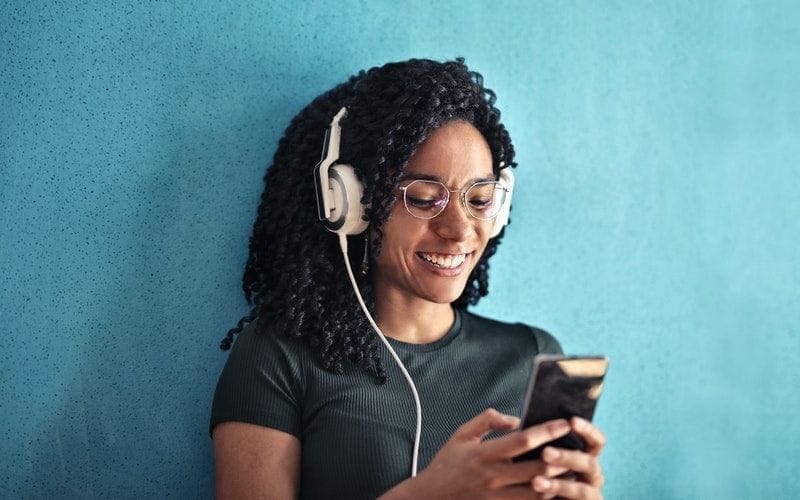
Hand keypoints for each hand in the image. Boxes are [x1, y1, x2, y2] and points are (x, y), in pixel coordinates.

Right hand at [380, 408, 581, 498]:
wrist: (430, 498)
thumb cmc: (447, 462)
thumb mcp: (461, 434)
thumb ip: (487, 421)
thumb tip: (515, 418)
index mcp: (484, 453)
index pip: (522, 440)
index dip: (546, 431)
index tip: (564, 422)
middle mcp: (493, 476)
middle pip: (536, 468)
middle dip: (560, 458)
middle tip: (579, 447)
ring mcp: (497, 496)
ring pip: (538, 492)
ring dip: (559, 481)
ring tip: (576, 469)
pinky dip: (546, 497)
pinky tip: (558, 489)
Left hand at [531, 417, 606, 499]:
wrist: (532, 496)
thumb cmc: (542, 472)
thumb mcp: (545, 457)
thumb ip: (544, 444)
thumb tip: (524, 424)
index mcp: (586, 456)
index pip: (596, 441)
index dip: (587, 430)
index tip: (572, 420)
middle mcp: (592, 475)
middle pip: (588, 463)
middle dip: (567, 457)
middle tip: (545, 453)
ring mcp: (591, 494)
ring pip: (581, 489)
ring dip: (558, 485)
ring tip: (535, 481)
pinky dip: (557, 497)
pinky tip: (539, 493)